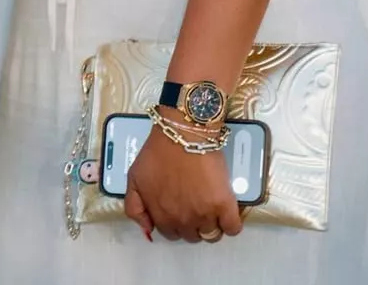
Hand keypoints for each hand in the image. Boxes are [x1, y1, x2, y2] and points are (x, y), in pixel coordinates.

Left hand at [124, 121, 242, 244]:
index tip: (181, 208)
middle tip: (195, 202)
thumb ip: (135, 207)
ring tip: (210, 204)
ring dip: (211, 223)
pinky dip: (231, 223)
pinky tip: (225, 211)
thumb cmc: (158, 151)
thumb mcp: (134, 178)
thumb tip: (148, 230)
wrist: (183, 132)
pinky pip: (232, 228)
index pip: (171, 234)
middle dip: (193, 223)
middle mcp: (183, 220)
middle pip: (192, 236)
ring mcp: (204, 214)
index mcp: (161, 215)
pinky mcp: (223, 204)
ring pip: (211, 234)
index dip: (175, 222)